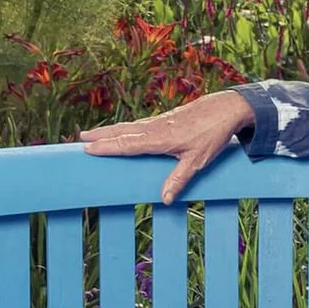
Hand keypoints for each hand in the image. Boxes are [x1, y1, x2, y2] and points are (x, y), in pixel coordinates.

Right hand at [78, 90, 255, 205]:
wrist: (228, 108)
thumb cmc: (213, 134)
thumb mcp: (197, 161)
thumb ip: (179, 179)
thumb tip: (163, 199)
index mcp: (160, 139)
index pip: (127, 144)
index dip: (107, 147)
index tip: (87, 148)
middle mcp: (156, 127)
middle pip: (123, 131)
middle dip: (102, 135)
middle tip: (80, 138)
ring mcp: (161, 120)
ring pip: (130, 125)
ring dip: (111, 129)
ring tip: (94, 132)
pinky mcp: (168, 117)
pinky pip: (141, 123)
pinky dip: (127, 126)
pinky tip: (125, 129)